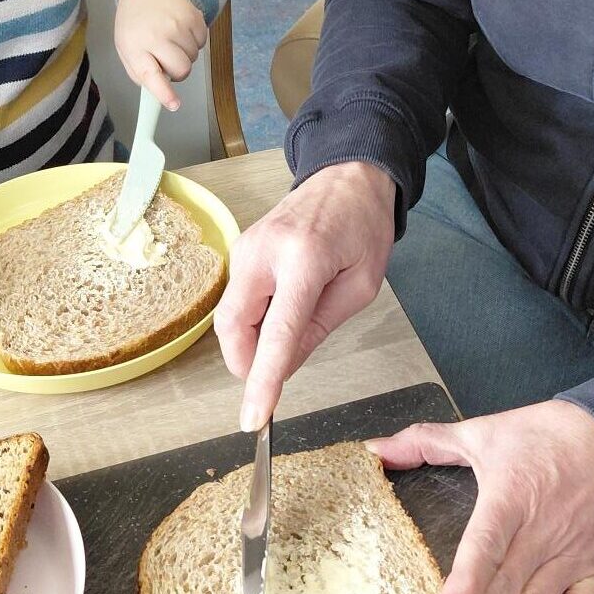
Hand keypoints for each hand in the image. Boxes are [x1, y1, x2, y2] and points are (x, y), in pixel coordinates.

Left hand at [115, 0, 207, 111]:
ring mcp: (178, 24)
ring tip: (171, 38)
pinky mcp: (194, 17)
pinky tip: (181, 29)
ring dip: (185, 54)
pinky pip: (202, 43)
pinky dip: (193, 41)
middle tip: (167, 59)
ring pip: (193, 58)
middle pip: (181, 70)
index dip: (164, 92)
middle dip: (177, 71)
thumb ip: (140, 71)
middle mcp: (157, 35)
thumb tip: (160, 90)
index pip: (150, 74)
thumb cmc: (135, 22)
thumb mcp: (126, 48)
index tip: (174, 105)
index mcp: (135, 46)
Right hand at [215, 161, 395, 430]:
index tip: (253, 418)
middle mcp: (264, 250)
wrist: (347, 175)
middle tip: (276, 373)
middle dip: (247, 362)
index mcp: (304, 259)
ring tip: (297, 316)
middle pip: (233, 327)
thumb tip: (281, 369)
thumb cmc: (363, 226)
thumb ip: (320, 329)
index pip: (277, 333)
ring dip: (252, 337)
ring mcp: (244, 247)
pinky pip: (237, 299)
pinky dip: (253, 318)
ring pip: (230, 317)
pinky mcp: (239, 249)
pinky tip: (284, 303)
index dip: (262, 381)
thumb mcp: (361, 286)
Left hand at [368, 400, 593, 593]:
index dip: (466, 586)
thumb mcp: (482, 431)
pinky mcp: (593, 567)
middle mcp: (539, 534)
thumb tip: (375, 451)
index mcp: (510, 499)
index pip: (485, 547)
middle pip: (503, 591)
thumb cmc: (544, 435)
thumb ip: (425, 442)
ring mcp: (568, 556)